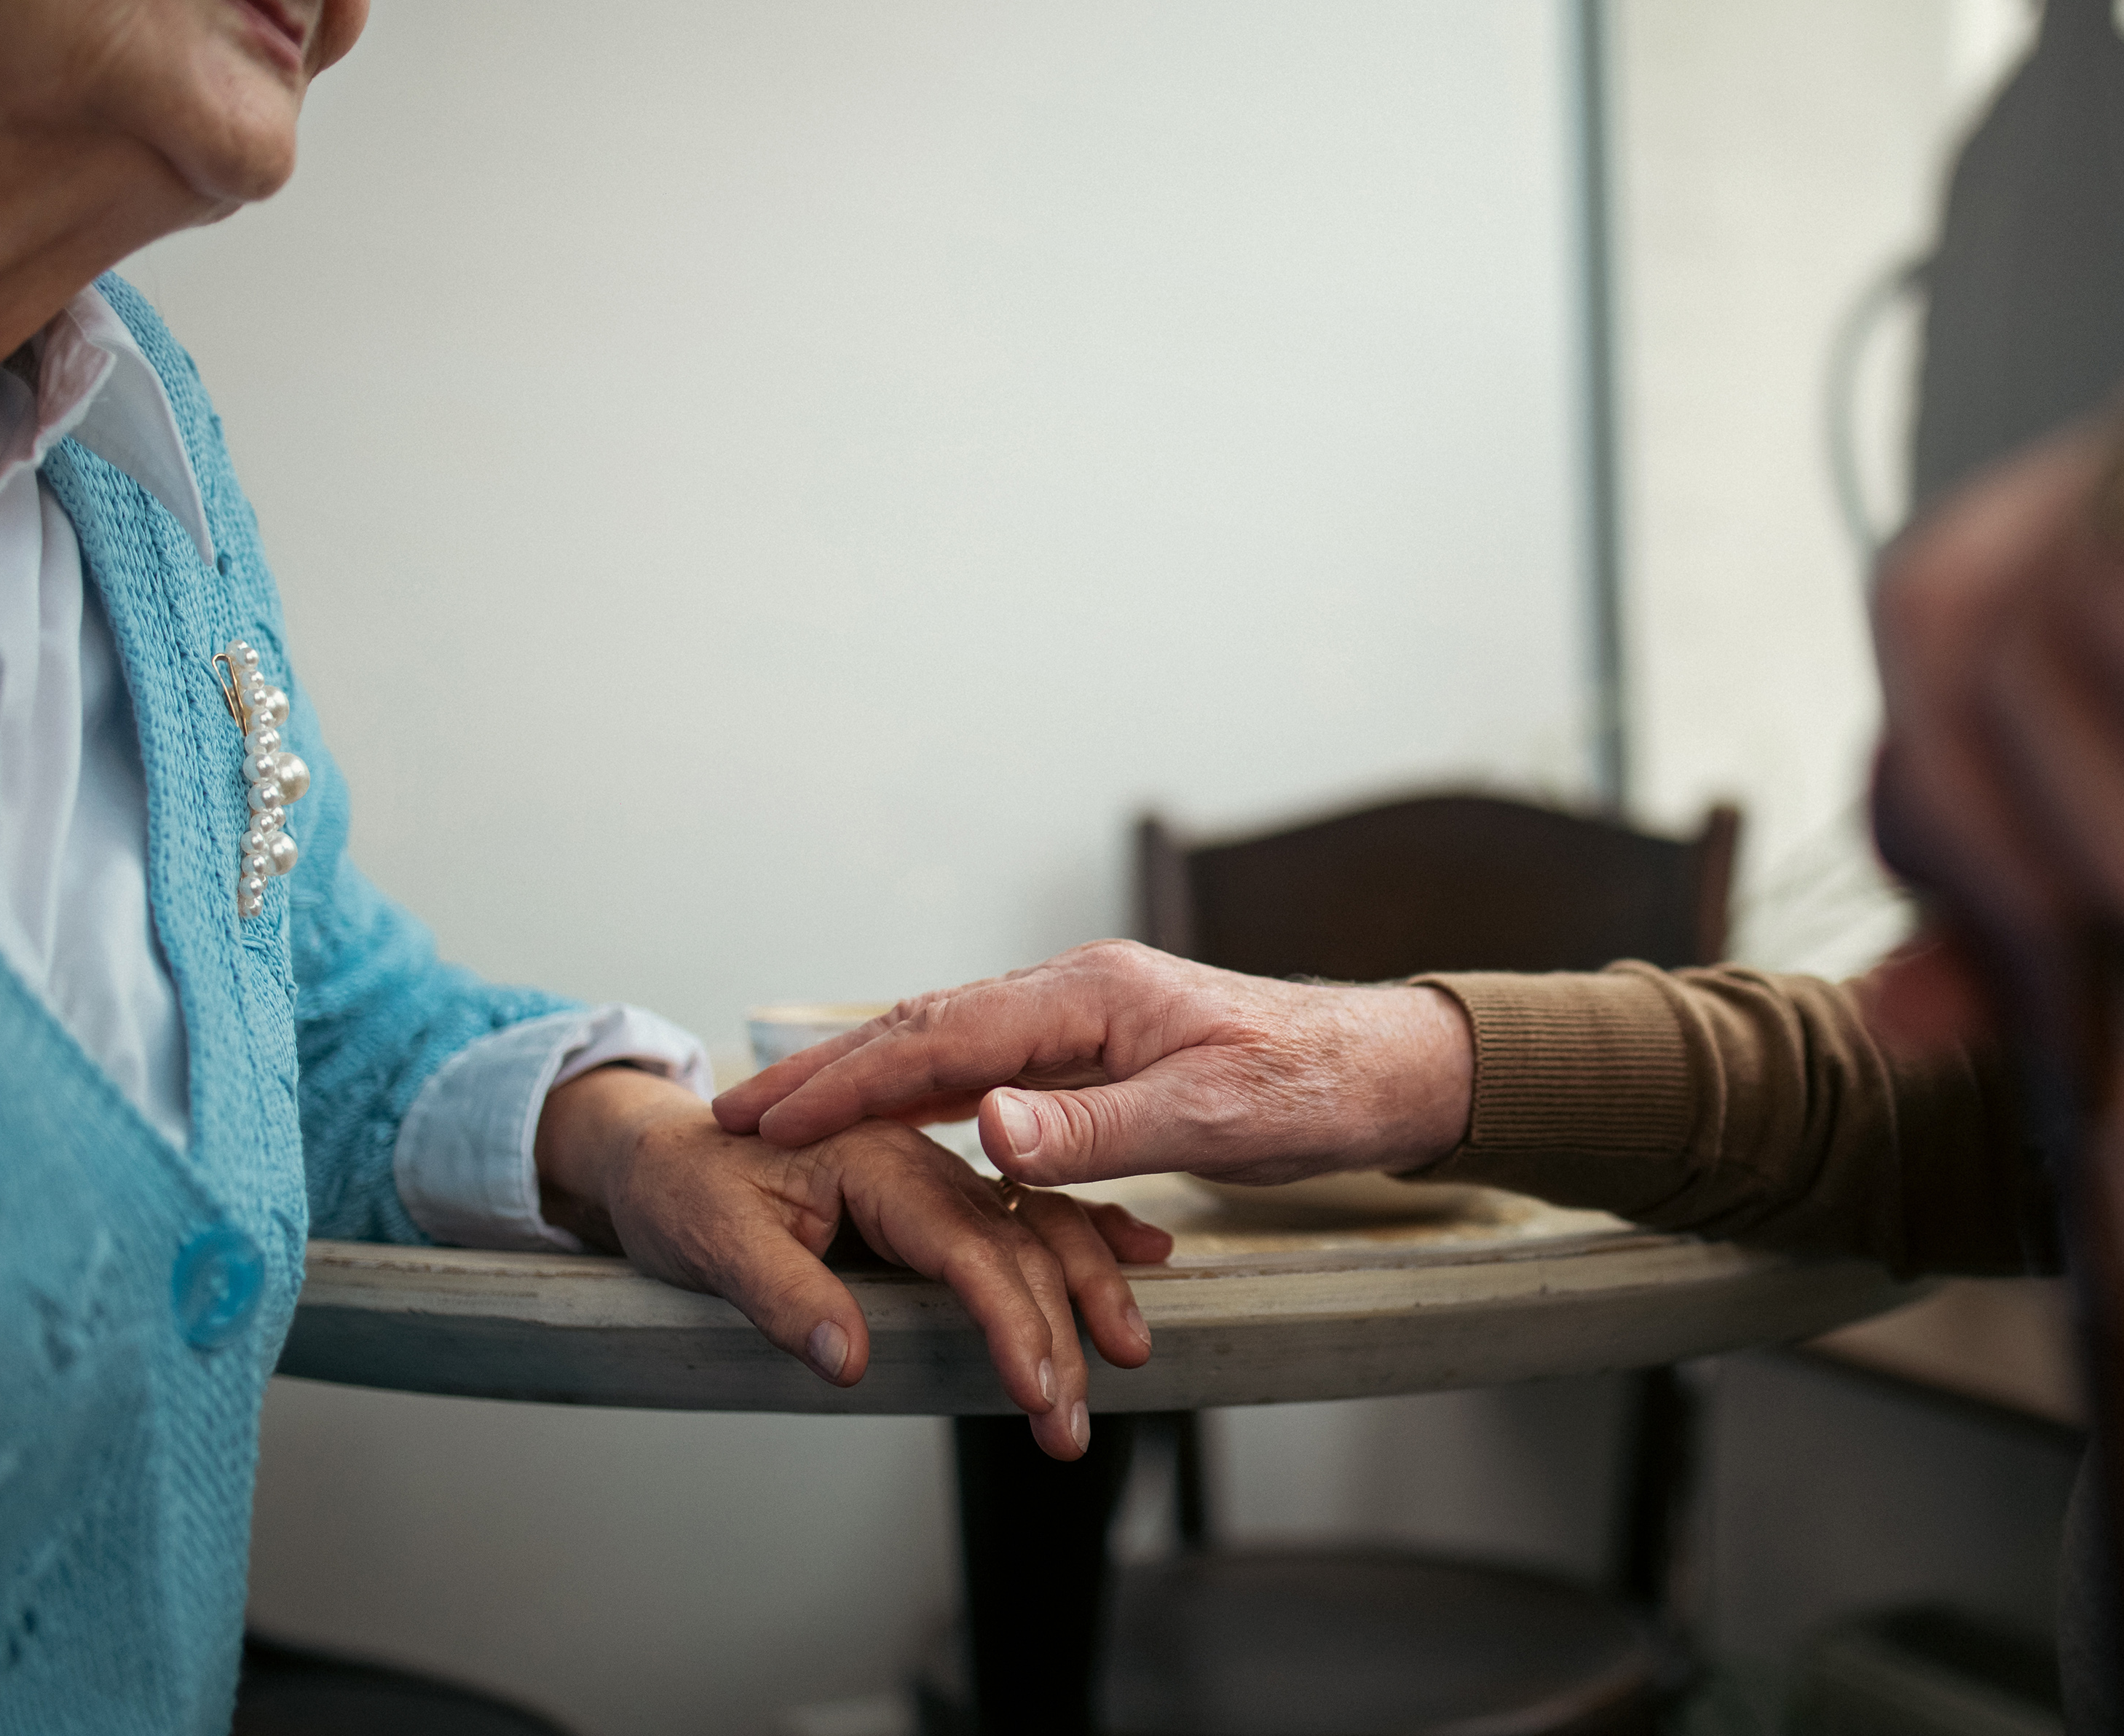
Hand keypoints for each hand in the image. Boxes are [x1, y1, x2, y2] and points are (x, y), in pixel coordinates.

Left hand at [535, 1066, 1171, 1458]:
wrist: (662, 1151)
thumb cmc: (681, 1187)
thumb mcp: (709, 1240)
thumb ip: (782, 1294)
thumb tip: (847, 1358)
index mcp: (875, 1159)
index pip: (967, 1248)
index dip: (1010, 1322)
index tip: (1038, 1388)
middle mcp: (919, 1161)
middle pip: (1016, 1245)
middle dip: (1059, 1335)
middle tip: (1071, 1423)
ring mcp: (934, 1176)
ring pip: (1035, 1229)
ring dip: (1087, 1290)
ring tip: (1128, 1354)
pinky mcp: (934, 1199)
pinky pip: (1025, 1216)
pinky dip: (1085, 1235)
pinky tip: (1139, 1253)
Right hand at [707, 941, 1476, 1186]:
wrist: (1386, 1071)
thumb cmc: (1313, 1090)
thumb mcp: (1209, 1118)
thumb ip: (1094, 1128)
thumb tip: (986, 1126)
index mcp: (1091, 997)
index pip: (939, 1038)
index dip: (846, 1081)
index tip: (767, 1120)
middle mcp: (1077, 996)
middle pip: (924, 1028)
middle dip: (827, 1073)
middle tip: (737, 1117)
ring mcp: (1087, 1022)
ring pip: (949, 1045)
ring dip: (866, 1081)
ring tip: (786, 1119)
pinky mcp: (1102, 1053)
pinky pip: (991, 1069)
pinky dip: (924, 1091)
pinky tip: (893, 1120)